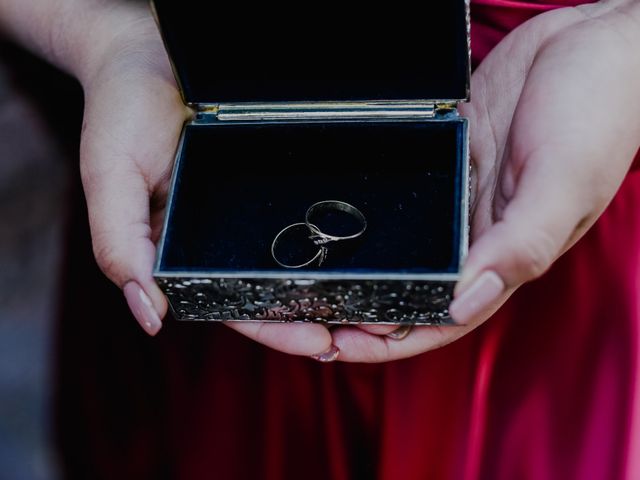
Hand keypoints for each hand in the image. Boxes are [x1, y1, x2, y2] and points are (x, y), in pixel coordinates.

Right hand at [78, 4, 334, 356]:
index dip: (275, 329)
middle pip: (274, 294)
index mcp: (181, 255)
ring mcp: (246, 214)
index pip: (233, 306)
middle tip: (368, 331)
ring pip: (296, 263)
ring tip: (381, 306)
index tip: (319, 341)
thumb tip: (149, 317)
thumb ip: (120, 247)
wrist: (147, 53)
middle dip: (319, 317)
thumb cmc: (120, 113)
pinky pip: (304, 216)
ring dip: (335, 287)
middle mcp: (218, 242)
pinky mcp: (268, 183)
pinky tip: (364, 250)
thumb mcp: (111, 179)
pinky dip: (333, 239)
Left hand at [331, 1, 639, 361]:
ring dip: (354, 267)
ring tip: (299, 277)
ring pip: (398, 251)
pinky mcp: (445, 163)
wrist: (592, 44)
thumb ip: (519, 245)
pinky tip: (330, 216)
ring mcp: (456, 202)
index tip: (332, 344)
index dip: (386, 341)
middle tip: (297, 317)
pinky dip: (368, 215)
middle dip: (354, 310)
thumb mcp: (564, 183)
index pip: (437, 317)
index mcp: (504, 256)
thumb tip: (462, 302)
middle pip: (407, 291)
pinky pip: (400, 201)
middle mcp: (475, 237)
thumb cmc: (599, 112)